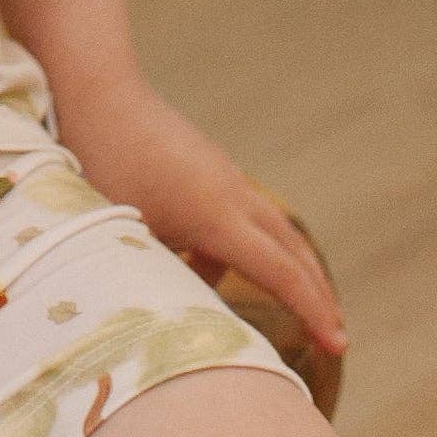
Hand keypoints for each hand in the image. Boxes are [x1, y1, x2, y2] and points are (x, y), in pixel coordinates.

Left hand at [55, 72, 346, 356]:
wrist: (97, 90)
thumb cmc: (100, 165)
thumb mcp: (124, 235)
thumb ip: (158, 280)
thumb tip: (183, 323)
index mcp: (216, 216)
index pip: (280, 273)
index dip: (312, 312)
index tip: (339, 346)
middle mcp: (232, 194)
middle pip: (293, 250)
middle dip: (317, 294)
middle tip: (336, 338)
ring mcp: (223, 175)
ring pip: (270, 230)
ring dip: (285, 268)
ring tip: (283, 308)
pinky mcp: (208, 166)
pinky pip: (240, 215)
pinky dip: (243, 247)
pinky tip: (199, 267)